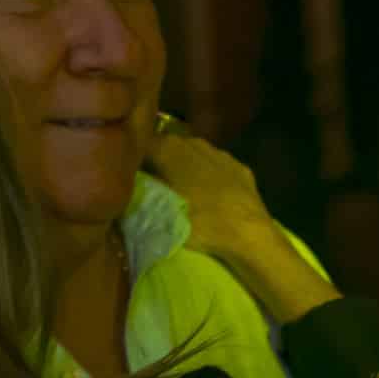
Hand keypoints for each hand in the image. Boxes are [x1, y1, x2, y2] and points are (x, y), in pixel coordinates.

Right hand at [143, 134, 336, 320]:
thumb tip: (135, 183)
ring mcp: (219, 153)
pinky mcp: (239, 166)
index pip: (143, 144)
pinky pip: (216, 164)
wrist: (248, 234)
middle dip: (160, 159)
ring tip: (180, 186)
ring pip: (194, 152)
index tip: (130, 174)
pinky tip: (208, 190)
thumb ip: (146, 191)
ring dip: (185, 164)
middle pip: (169, 144)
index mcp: (170, 150)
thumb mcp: (161, 211)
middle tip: (153, 180)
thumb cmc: (200, 223)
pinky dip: (208, 173)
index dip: (135, 159)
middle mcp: (194, 143)